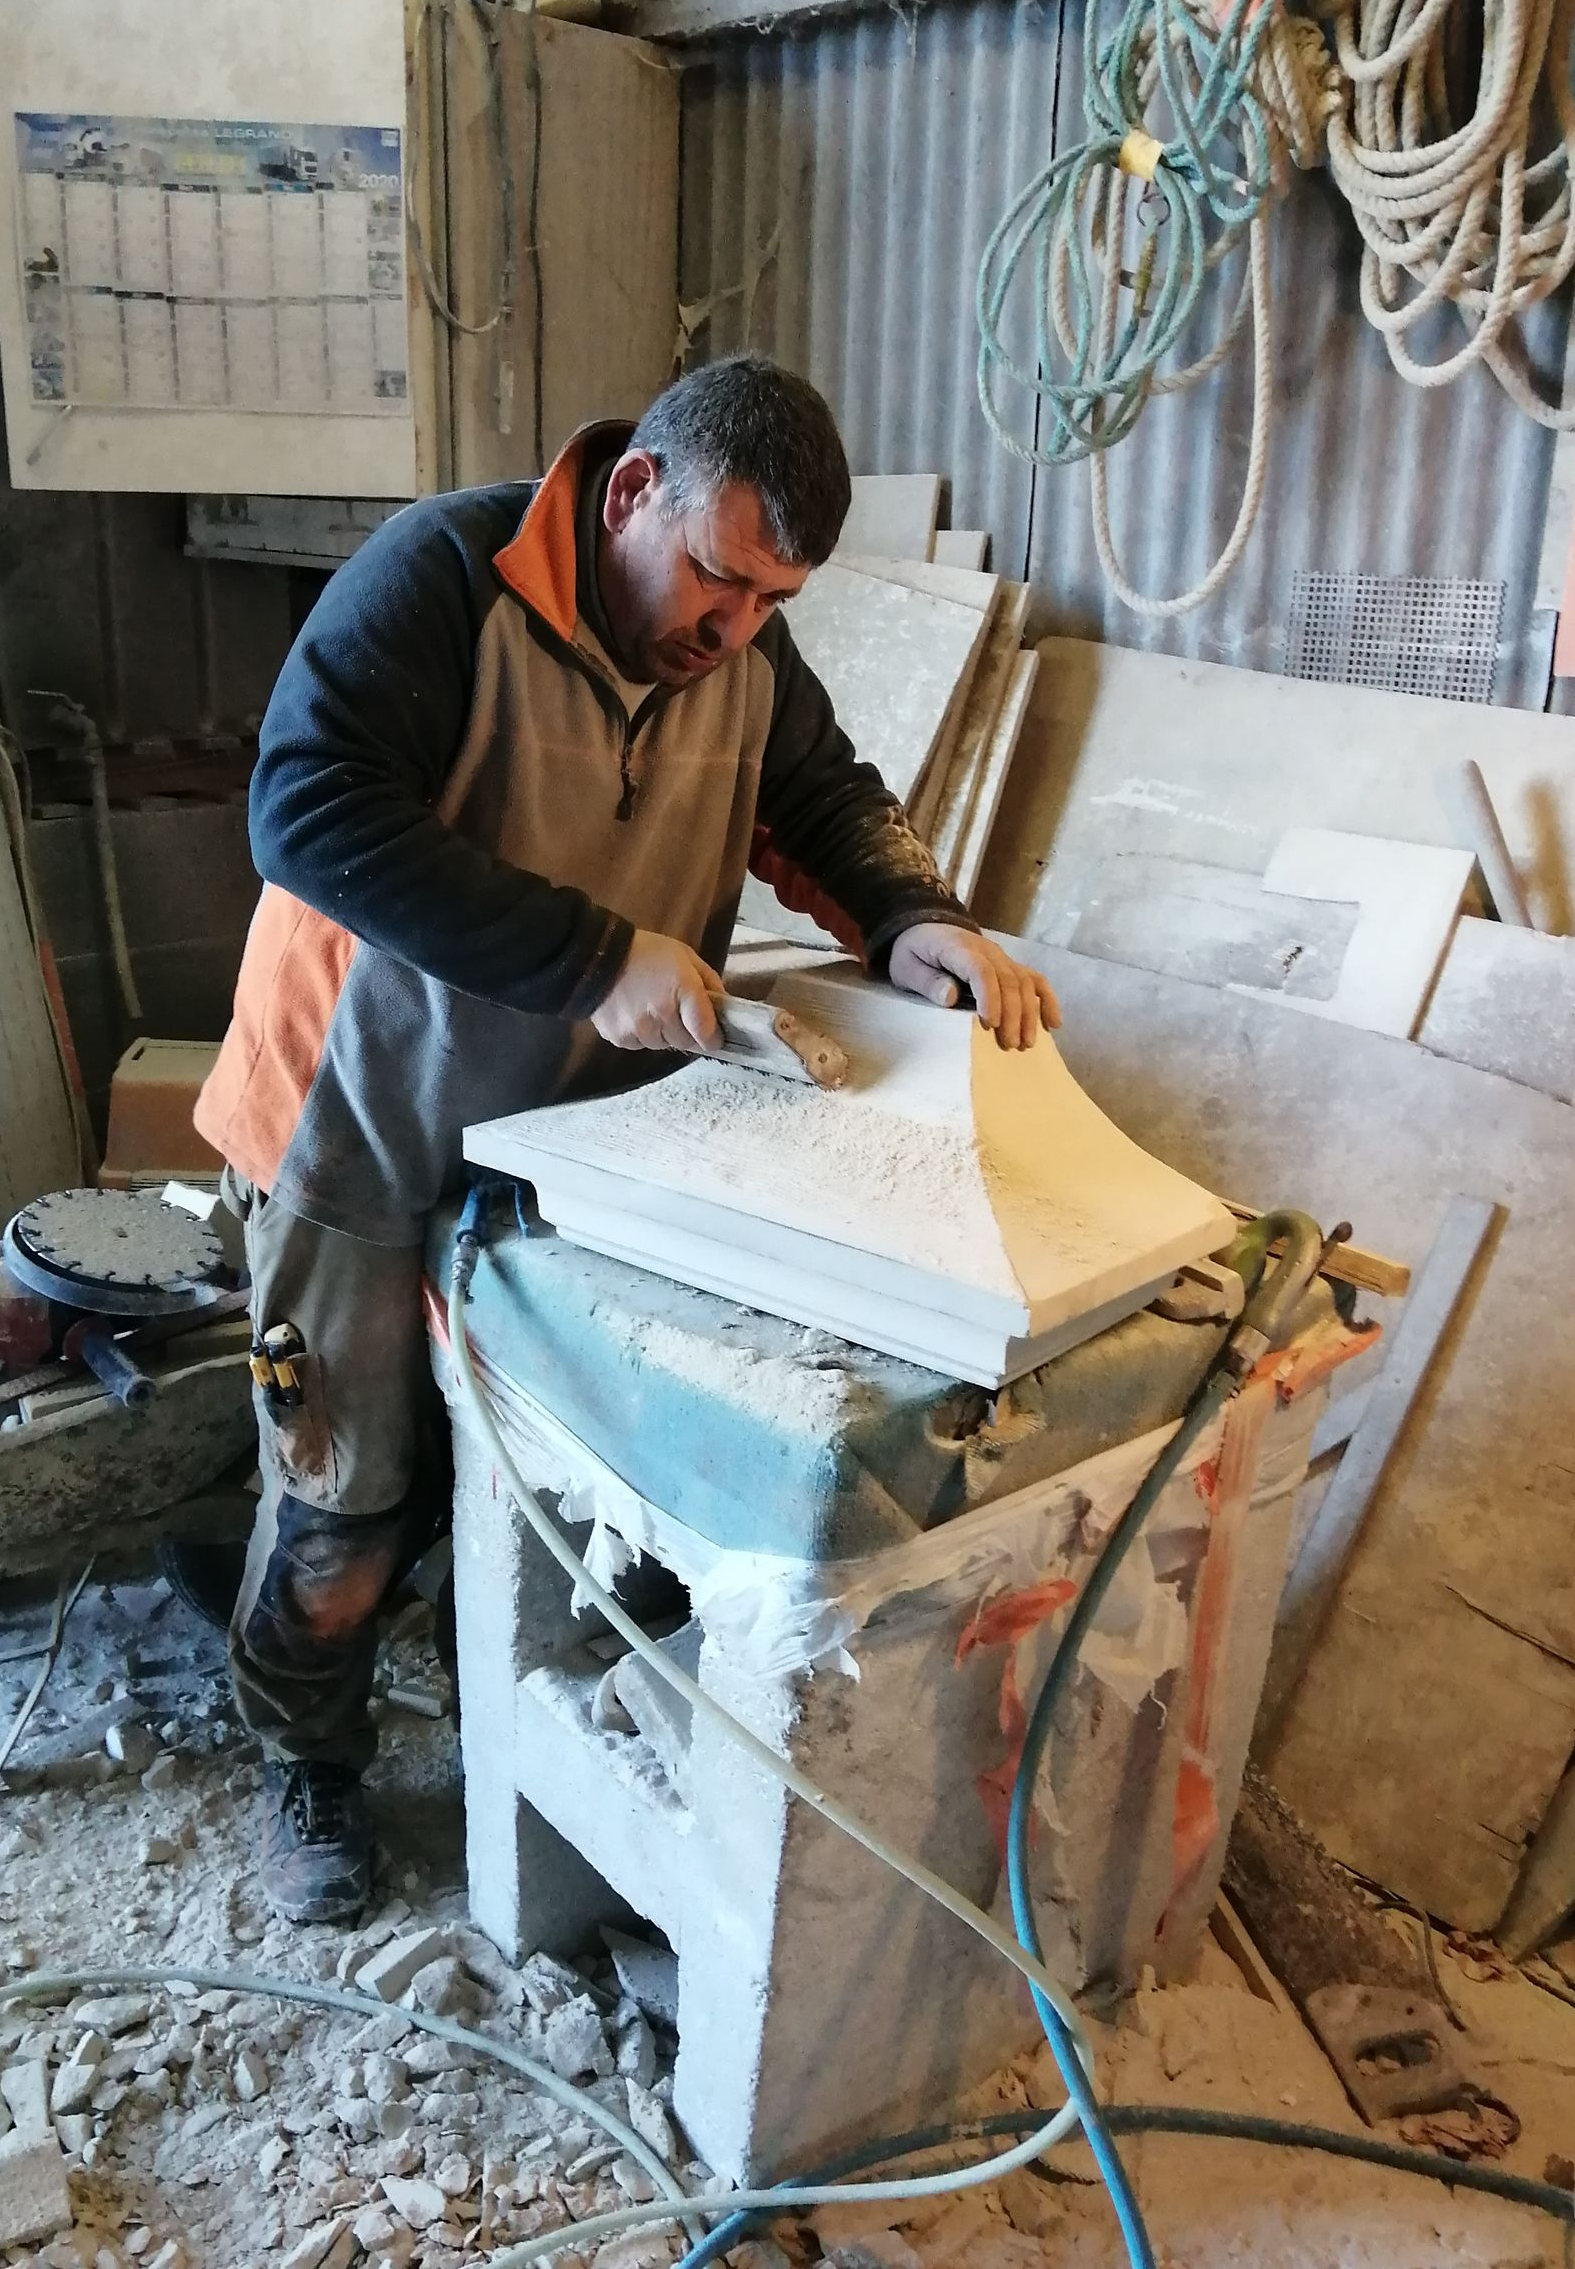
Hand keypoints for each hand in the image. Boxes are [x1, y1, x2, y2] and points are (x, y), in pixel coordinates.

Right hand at [591, 930, 722, 1052]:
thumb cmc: (646, 952)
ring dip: (663, 1034)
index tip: (715, 1039)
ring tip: (652, 1010)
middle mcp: (663, 1015)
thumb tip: (722, 1005)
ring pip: (663, 1045)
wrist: (595, 957)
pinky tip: (635, 1014)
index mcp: (683, 992)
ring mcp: (640, 1030)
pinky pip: (641, 1045)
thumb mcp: (684, 956)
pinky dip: (643, 1035)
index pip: (706, 1032)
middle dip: (687, 1032)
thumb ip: (708, 980)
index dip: (714, 1039)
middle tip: (678, 1014)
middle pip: (685, 1043)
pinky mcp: (621, 1039)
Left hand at [888, 924, 1060, 1049]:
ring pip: (1025, 981)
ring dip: (1030, 1013)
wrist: (925, 929)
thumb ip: (928, 982)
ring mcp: (1001, 956)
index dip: (989, 996)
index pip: (980, 969)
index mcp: (957, 947)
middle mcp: (986, 949)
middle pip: (1008, 979)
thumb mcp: (907, 968)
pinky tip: (1053, 1024)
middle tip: (1009, 1044)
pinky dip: (1047, 1000)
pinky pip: (1035, 979)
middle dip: (1012, 1014)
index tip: (991, 1024)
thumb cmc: (913, 953)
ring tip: (1026, 1043)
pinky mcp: (1010, 964)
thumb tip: (950, 997)